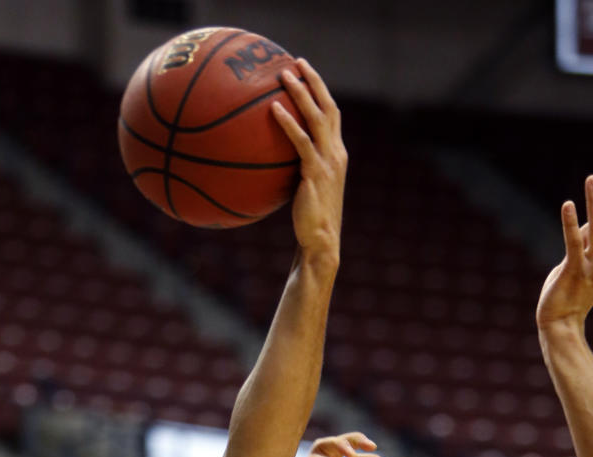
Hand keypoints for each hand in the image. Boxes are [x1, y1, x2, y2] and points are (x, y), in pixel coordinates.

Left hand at [273, 58, 345, 263]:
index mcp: (336, 154)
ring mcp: (328, 162)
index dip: (321, 92)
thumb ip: (298, 172)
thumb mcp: (305, 191)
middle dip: (314, 81)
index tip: (306, 72)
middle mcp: (336, 153)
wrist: (320, 242)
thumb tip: (273, 163)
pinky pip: (301, 142)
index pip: (332, 115)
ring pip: (316, 118)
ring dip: (300, 93)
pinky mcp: (315, 173)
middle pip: (327, 107)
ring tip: (283, 75)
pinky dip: (288, 123)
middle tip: (297, 61)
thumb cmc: (307, 221)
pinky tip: (272, 109)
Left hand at [537, 174, 592, 333]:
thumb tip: (589, 225)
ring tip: (591, 178)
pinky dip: (570, 223)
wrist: (558, 325)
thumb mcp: (576, 265)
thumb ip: (583, 245)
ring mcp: (588, 264)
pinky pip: (572, 242)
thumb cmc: (566, 296)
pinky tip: (568, 204)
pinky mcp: (572, 269)